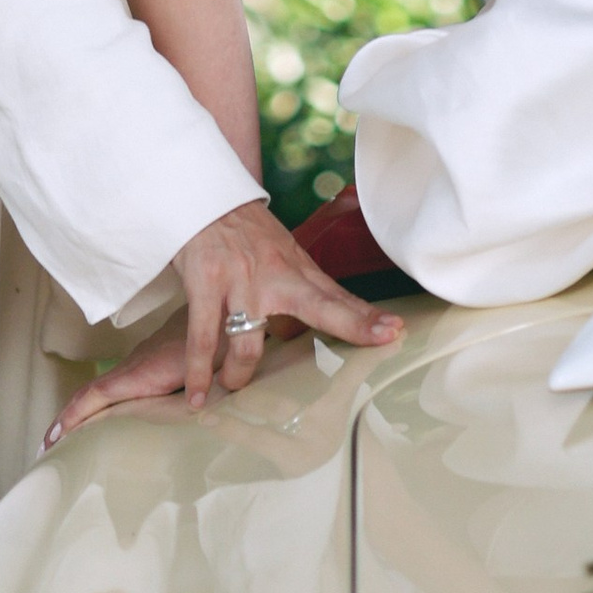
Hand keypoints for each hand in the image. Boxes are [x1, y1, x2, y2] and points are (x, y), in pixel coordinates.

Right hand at [45, 193, 401, 441]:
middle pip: (318, 307)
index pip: (337, 297)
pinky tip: (198, 394)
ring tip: (233, 386)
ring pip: (250, 341)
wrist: (203, 198)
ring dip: (241, 374)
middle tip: (376, 348)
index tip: (393, 331)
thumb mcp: (280, 257)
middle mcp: (274, 275)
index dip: (365, 317)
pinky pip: (203, 337)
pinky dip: (199, 370)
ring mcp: (240, 280)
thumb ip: (299, 294)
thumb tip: (308, 332)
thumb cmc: (244, 234)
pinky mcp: (206, 283)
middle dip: (350, 326)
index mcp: (296, 270)